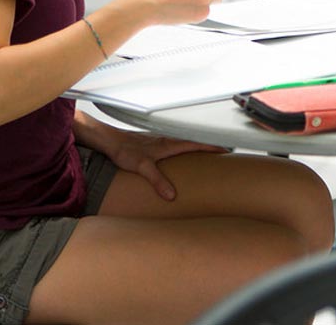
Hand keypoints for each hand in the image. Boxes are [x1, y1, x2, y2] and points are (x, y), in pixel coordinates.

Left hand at [101, 129, 228, 200]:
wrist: (109, 140)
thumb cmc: (124, 150)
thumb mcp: (143, 167)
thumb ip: (158, 180)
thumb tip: (172, 195)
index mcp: (169, 144)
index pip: (196, 144)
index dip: (211, 147)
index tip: (225, 150)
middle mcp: (166, 140)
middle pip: (193, 142)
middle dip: (208, 147)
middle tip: (221, 153)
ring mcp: (159, 141)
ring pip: (183, 144)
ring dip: (196, 148)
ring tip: (204, 155)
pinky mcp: (152, 144)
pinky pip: (173, 146)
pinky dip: (182, 150)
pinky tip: (178, 157)